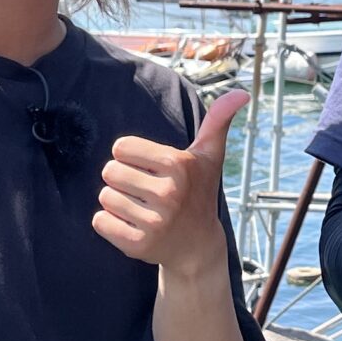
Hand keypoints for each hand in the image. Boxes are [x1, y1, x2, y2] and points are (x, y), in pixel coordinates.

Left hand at [97, 89, 247, 271]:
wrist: (198, 247)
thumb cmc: (198, 192)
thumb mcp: (209, 156)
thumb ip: (218, 121)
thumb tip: (242, 94)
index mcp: (179, 165)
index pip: (121, 147)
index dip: (132, 157)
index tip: (151, 169)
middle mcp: (168, 193)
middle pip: (109, 171)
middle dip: (123, 180)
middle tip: (146, 191)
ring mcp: (154, 222)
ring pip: (104, 197)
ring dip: (118, 202)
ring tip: (142, 209)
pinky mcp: (138, 245)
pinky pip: (99, 222)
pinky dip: (110, 224)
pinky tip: (134, 225)